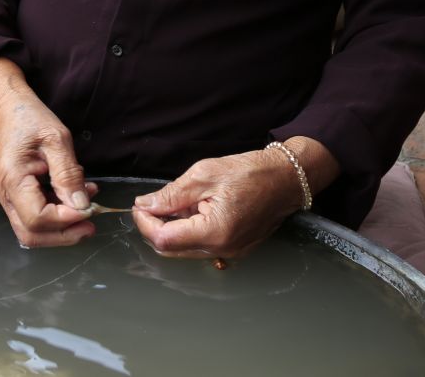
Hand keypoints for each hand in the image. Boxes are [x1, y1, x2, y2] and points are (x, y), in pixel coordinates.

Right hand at [0, 92, 96, 247]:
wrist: (9, 111)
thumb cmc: (31, 120)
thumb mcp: (57, 139)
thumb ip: (68, 174)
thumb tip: (82, 206)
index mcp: (12, 178)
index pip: (37, 218)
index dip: (65, 220)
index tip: (89, 209)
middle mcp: (5, 195)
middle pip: (32, 234)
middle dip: (64, 236)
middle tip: (91, 224)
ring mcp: (8, 199)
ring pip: (33, 232)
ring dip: (63, 229)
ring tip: (88, 210)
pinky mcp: (16, 198)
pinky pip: (35, 218)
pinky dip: (58, 218)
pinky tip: (76, 200)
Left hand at [130, 148, 310, 258]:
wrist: (286, 179)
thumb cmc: (249, 172)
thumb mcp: (203, 175)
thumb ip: (171, 194)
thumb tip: (145, 205)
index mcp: (214, 232)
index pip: (164, 239)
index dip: (145, 223)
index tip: (138, 206)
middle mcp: (222, 249)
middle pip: (172, 250)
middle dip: (155, 228)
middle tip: (149, 204)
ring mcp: (231, 252)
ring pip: (186, 250)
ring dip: (171, 230)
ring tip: (172, 204)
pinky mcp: (235, 248)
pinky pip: (202, 246)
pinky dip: (188, 231)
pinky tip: (190, 211)